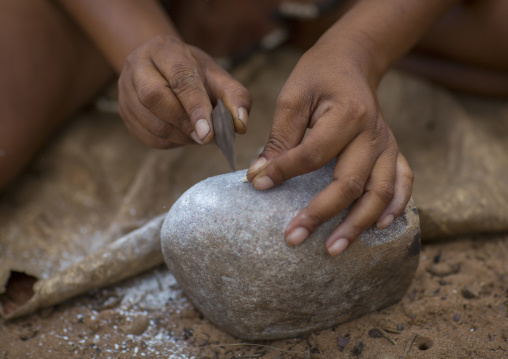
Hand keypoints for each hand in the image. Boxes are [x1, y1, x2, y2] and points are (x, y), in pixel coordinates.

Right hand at [118, 35, 250, 147]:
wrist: (164, 69)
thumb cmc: (194, 73)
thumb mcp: (218, 77)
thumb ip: (236, 97)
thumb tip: (241, 124)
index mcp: (164, 49)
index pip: (178, 78)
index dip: (195, 107)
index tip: (209, 132)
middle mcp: (137, 65)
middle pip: (154, 97)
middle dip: (184, 122)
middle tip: (205, 136)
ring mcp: (125, 89)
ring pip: (150, 122)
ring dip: (179, 136)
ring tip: (197, 135)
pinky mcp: (124, 112)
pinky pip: (146, 136)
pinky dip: (169, 142)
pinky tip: (182, 136)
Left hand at [246, 43, 412, 255]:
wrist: (351, 63)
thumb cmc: (318, 77)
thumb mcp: (292, 97)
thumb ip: (280, 138)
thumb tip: (259, 176)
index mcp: (347, 115)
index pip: (313, 155)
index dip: (284, 172)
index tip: (258, 185)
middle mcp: (373, 134)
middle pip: (350, 184)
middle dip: (320, 215)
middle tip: (293, 239)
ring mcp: (388, 146)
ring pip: (380, 193)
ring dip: (357, 225)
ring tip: (333, 249)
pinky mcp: (393, 152)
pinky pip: (403, 183)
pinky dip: (396, 207)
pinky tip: (380, 226)